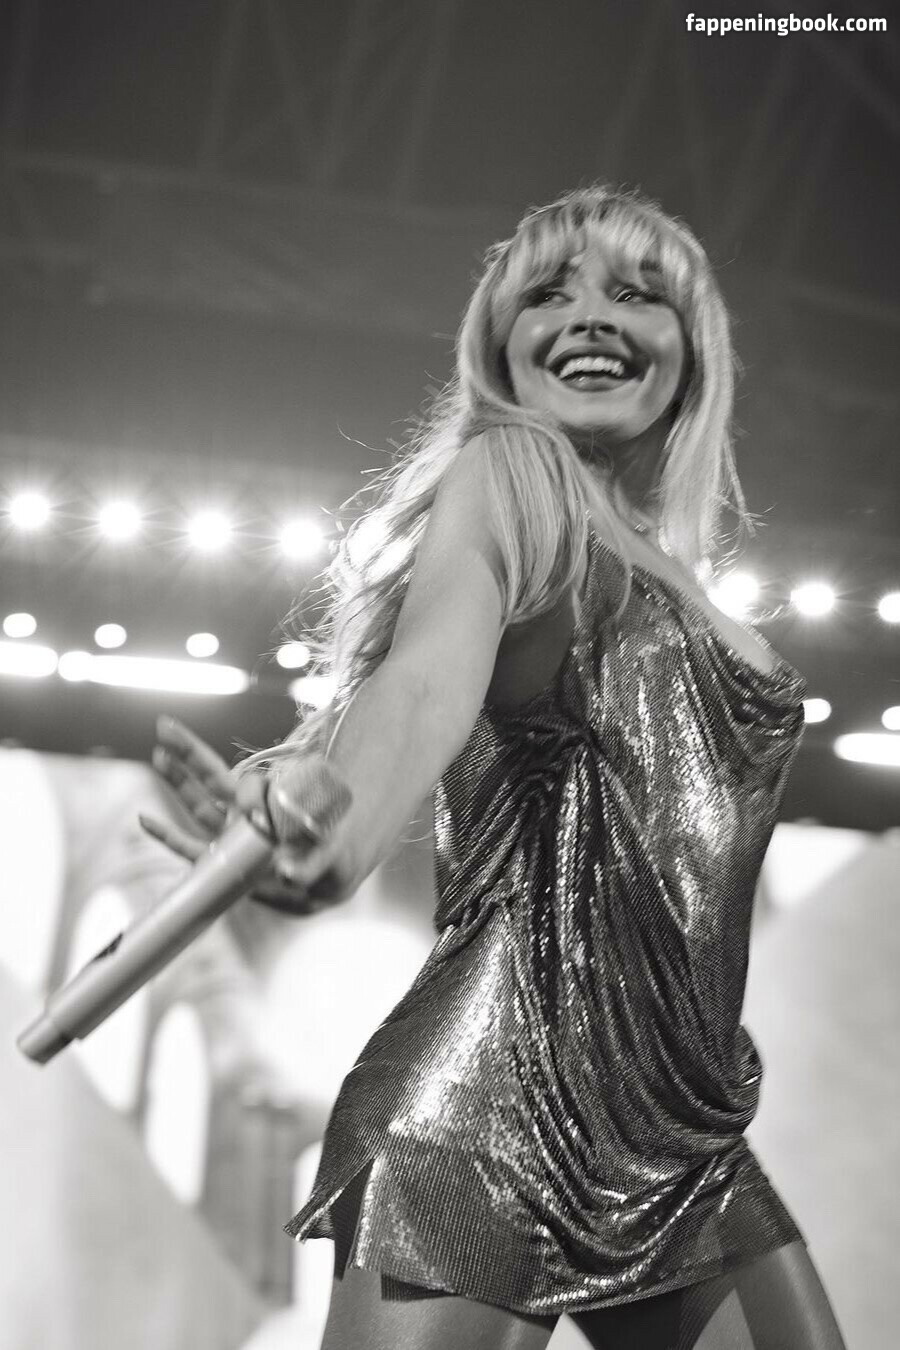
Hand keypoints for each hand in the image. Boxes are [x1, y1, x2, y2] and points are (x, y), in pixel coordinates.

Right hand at [140, 718, 348, 916]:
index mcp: (270, 803)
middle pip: (211, 778)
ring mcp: (229, 838)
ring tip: (158, 754)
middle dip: (189, 753)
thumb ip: (308, 865)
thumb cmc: (328, 857)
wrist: (323, 884)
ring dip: (177, 782)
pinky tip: (144, 819)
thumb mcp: (325, 855)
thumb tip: (286, 874)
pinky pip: (188, 848)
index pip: (248, 787)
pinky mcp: (218, 864)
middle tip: (164, 726)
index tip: (256, 815)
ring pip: (198, 806)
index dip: (249, 795)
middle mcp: (244, 816)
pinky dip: (166, 836)